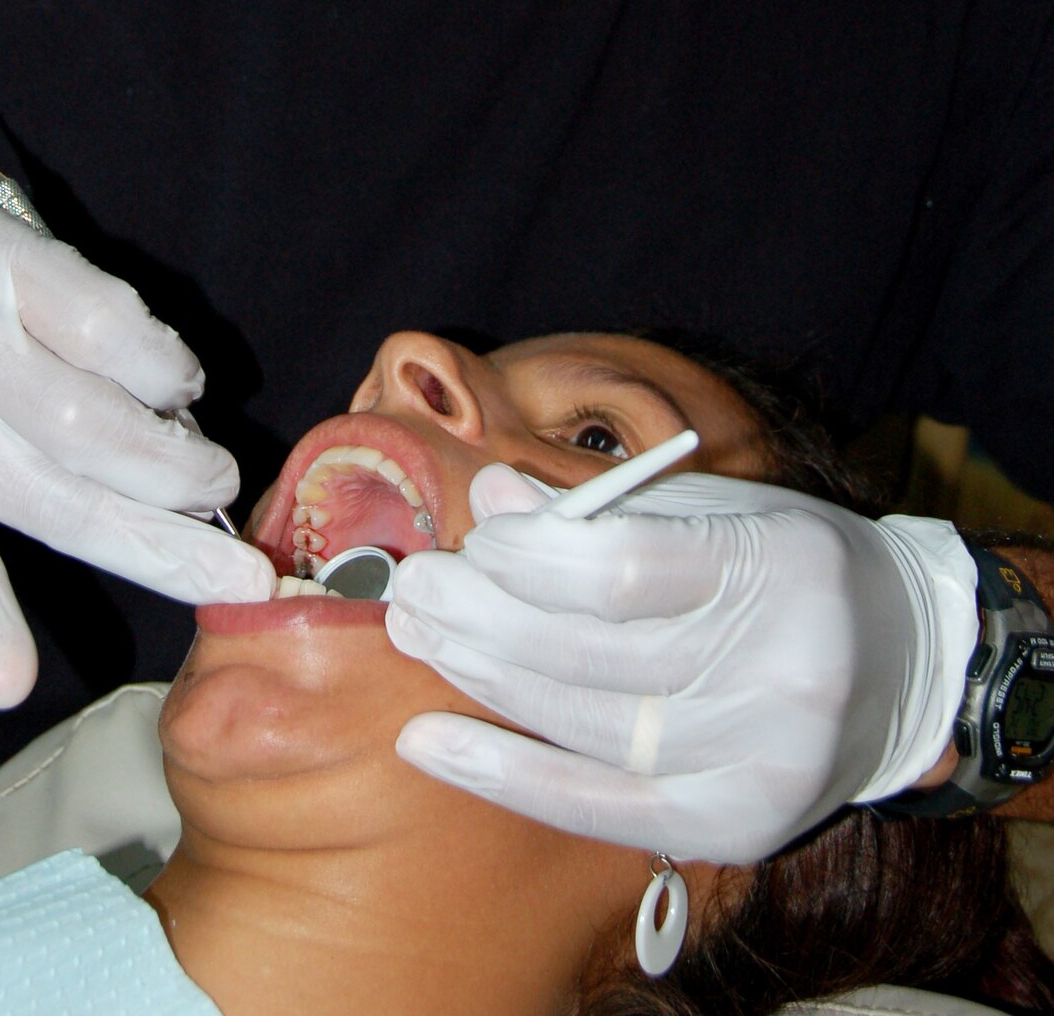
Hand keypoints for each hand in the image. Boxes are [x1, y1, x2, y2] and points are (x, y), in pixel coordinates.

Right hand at [0, 204, 273, 706]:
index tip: (189, 399)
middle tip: (219, 487)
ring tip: (224, 574)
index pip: (108, 321)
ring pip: (60, 498)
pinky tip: (10, 675)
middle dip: (176, 467)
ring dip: (157, 545)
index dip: (168, 369)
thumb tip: (190, 429)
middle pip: (94, 421)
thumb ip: (88, 341)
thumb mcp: (6, 298)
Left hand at [387, 466, 977, 862]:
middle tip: (415, 588)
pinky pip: (601, 808)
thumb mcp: (718, 509)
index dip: (526, 557)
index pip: (620, 568)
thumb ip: (607, 508)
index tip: (476, 540)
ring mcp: (763, 760)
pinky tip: (431, 743)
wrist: (907, 667)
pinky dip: (507, 775)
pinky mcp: (741, 825)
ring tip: (417, 637)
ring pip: (584, 724)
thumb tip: (489, 498)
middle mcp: (783, 670)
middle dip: (480, 616)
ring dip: (479, 679)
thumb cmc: (791, 567)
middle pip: (589, 651)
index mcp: (782, 564)